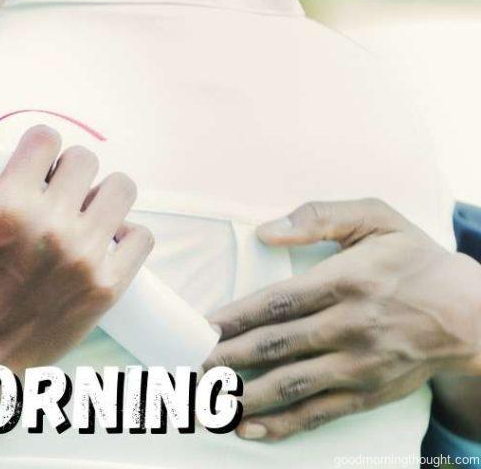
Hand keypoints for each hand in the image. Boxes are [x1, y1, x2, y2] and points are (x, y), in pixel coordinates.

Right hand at [0, 124, 152, 373]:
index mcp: (7, 204)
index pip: (46, 137)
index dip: (40, 146)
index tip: (37, 161)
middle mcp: (48, 224)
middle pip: (85, 159)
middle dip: (69, 170)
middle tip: (58, 190)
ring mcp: (83, 256)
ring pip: (120, 189)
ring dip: (102, 195)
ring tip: (86, 212)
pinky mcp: (106, 286)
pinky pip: (140, 236)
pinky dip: (125, 235)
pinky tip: (104, 241)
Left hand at [202, 198, 480, 441]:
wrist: (473, 316)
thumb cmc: (416, 259)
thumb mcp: (375, 217)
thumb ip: (319, 216)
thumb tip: (266, 230)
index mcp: (346, 281)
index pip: (279, 302)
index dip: (238, 316)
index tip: (205, 326)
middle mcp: (351, 327)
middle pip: (278, 346)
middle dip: (229, 358)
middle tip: (192, 365)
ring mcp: (360, 365)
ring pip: (293, 384)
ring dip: (246, 395)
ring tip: (208, 400)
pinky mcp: (369, 393)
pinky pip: (320, 412)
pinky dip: (283, 424)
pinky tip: (250, 428)